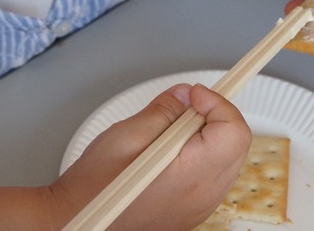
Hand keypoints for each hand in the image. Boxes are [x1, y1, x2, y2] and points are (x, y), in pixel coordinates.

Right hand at [50, 83, 250, 229]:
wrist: (75, 221)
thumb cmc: (93, 186)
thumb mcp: (127, 134)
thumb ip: (165, 110)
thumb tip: (186, 95)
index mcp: (190, 177)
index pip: (233, 131)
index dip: (217, 104)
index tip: (194, 96)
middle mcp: (203, 196)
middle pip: (237, 143)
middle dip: (216, 115)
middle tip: (186, 106)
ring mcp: (202, 206)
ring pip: (230, 157)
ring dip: (211, 134)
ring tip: (174, 130)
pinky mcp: (195, 209)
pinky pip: (216, 173)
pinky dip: (204, 154)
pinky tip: (174, 150)